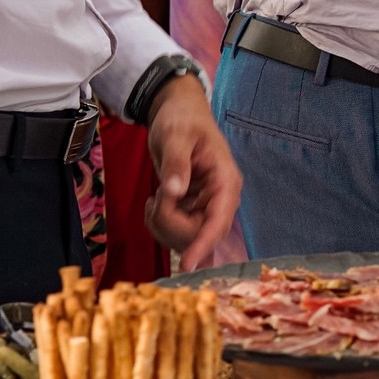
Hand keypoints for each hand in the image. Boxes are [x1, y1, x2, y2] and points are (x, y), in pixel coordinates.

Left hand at [146, 75, 242, 267]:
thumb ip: (176, 163)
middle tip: (154, 198)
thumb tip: (174, 191)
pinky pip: (175, 232)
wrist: (176, 113)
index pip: (219, 221)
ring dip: (162, 224)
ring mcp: (206, 206)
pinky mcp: (192, 210)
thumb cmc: (181, 119)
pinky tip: (156, 201)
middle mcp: (220, 198)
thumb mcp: (175, 136)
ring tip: (153, 197)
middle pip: (199, 234)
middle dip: (170, 223)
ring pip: (185, 238)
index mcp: (225, 180)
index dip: (204, 244)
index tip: (188, 265)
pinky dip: (160, 222)